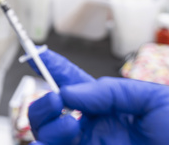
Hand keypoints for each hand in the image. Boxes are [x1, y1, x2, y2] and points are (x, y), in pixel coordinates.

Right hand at [27, 50, 168, 144]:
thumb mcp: (153, 100)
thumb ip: (109, 91)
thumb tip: (69, 92)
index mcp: (108, 106)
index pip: (72, 82)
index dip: (53, 67)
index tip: (37, 53)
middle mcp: (93, 127)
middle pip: (51, 112)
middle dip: (44, 102)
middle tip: (57, 100)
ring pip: (46, 135)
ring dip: (48, 125)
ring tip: (70, 124)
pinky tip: (49, 142)